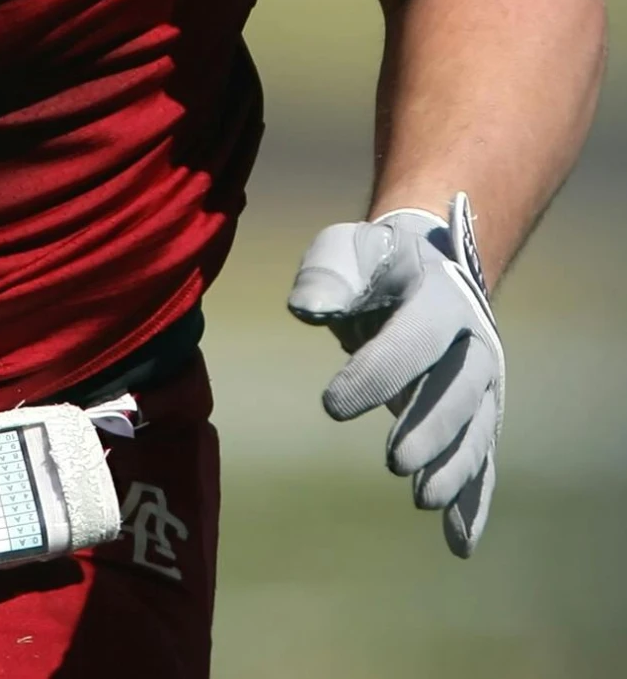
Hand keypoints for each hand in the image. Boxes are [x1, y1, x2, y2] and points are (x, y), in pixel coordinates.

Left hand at [287, 192, 502, 556]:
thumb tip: (307, 307)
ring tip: (422, 500)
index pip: (415, 340)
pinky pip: (482, 461)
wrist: (424, 264)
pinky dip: (473, 502)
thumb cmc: (373, 262)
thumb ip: (329, 273)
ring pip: (476, 430)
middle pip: (459, 390)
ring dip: (454, 468)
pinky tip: (458, 542)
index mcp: (441, 298)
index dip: (378, 373)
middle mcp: (474, 342)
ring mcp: (483, 382)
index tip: (331, 407)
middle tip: (393, 462)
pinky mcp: (479, 415)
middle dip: (429, 428)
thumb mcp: (347, 249)